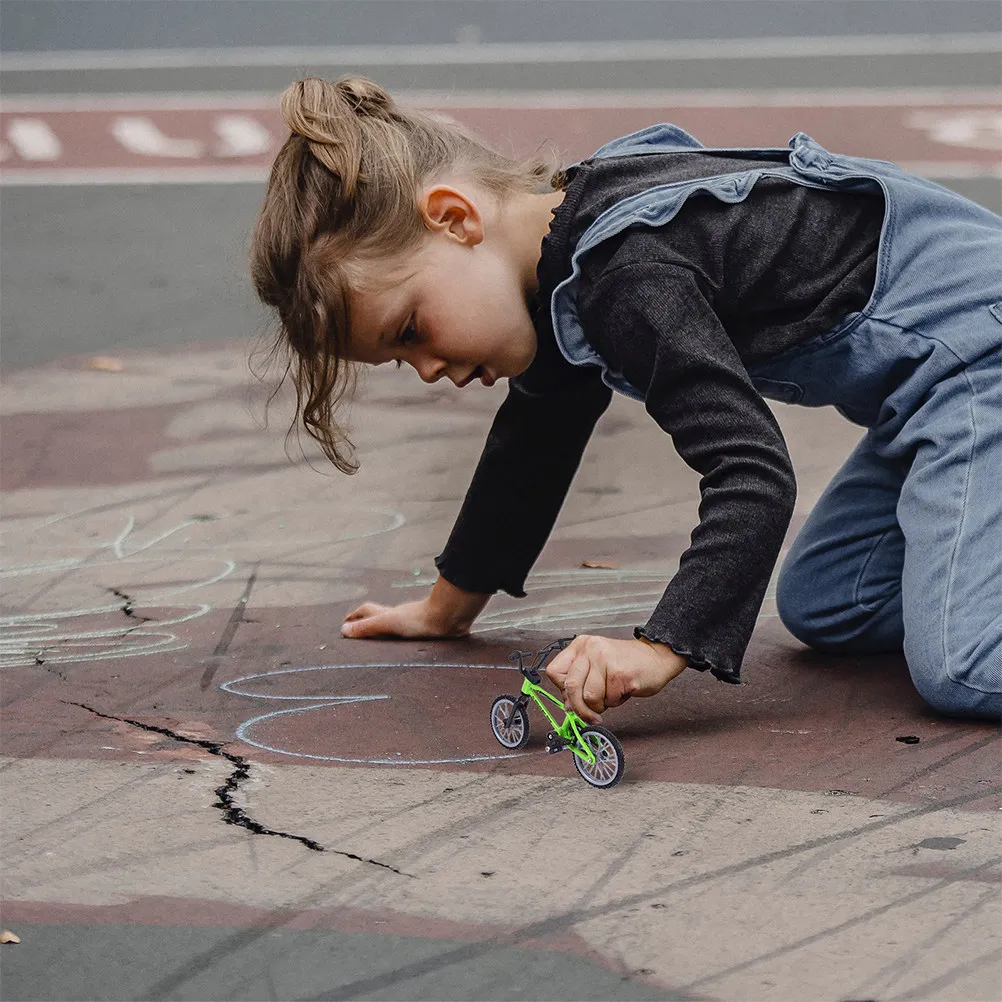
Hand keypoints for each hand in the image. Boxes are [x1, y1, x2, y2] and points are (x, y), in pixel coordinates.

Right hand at [341, 575, 489, 639]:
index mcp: (389, 614)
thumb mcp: (388, 623)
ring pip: (397, 626)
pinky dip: (404, 641)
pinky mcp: (428, 632)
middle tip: (359, 633)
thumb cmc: (419, 619)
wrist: (450, 618)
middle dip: (369, 623)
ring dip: (387, 633)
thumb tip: (343, 630)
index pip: (367, 611)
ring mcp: (415, 623)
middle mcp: (401, 617)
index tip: (345, 623)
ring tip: (381, 645)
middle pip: (381, 617)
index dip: (355, 616)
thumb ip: (367, 627)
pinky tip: (408, 649)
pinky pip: (412, 636)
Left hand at [545, 634, 687, 723]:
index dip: (562, 690)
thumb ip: (580, 682)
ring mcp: (605, 660)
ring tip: (612, 695)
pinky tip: (623, 691)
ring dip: (601, 705)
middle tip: (590, 715)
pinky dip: (616, 702)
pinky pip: (610, 700)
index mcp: (581, 645)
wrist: (657, 657)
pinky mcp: (620, 673)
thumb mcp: (596, 667)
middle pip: (570, 687)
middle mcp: (590, 649)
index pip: (554, 672)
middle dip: (580, 708)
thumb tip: (568, 706)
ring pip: (590, 697)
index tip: (572, 699)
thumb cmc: (626, 663)